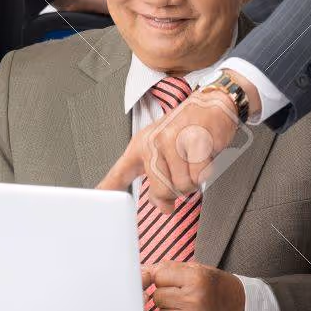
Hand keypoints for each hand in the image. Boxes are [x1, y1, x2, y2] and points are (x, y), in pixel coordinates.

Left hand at [99, 85, 248, 211]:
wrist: (213, 104)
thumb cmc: (188, 127)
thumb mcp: (163, 148)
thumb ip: (158, 179)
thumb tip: (163, 207)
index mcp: (142, 144)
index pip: (119, 173)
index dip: (107, 190)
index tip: (97, 202)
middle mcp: (154, 142)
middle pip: (161, 191)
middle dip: (176, 190)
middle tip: (183, 172)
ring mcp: (174, 141)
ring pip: (183, 186)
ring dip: (193, 179)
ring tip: (193, 160)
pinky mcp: (195, 142)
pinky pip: (200, 176)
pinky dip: (205, 171)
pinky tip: (204, 155)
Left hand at [142, 261, 244, 310]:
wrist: (243, 310)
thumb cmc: (219, 288)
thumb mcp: (198, 270)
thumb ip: (169, 269)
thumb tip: (142, 273)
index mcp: (196, 279)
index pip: (158, 277)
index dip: (164, 278)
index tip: (173, 281)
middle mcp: (195, 300)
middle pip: (157, 297)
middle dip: (166, 296)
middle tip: (183, 295)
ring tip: (188, 308)